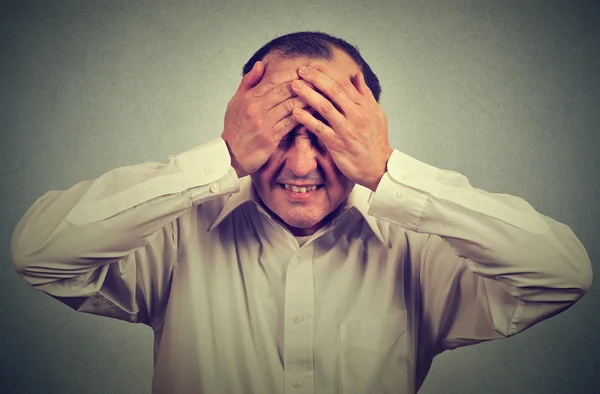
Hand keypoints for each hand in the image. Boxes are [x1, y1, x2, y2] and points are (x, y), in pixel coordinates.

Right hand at [221, 61, 309, 177]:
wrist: (229, 156)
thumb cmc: (234, 129)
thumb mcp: (235, 102)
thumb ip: (248, 83)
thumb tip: (260, 64)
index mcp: (248, 98)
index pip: (273, 79)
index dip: (291, 72)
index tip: (306, 68)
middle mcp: (255, 108)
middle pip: (284, 89)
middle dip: (303, 82)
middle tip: (319, 78)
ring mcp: (263, 123)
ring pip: (290, 105)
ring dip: (307, 99)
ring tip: (320, 94)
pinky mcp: (270, 137)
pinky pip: (291, 123)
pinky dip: (304, 116)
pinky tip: (314, 113)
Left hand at [291, 63, 392, 191]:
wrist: (378, 167)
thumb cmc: (376, 141)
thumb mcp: (377, 114)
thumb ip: (365, 94)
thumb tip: (357, 75)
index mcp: (364, 105)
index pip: (343, 83)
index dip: (327, 72)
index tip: (313, 65)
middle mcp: (355, 114)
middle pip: (333, 90)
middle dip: (315, 78)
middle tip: (300, 70)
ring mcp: (346, 129)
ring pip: (324, 106)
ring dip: (307, 94)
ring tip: (294, 85)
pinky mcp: (337, 144)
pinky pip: (319, 128)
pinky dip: (306, 119)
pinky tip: (295, 112)